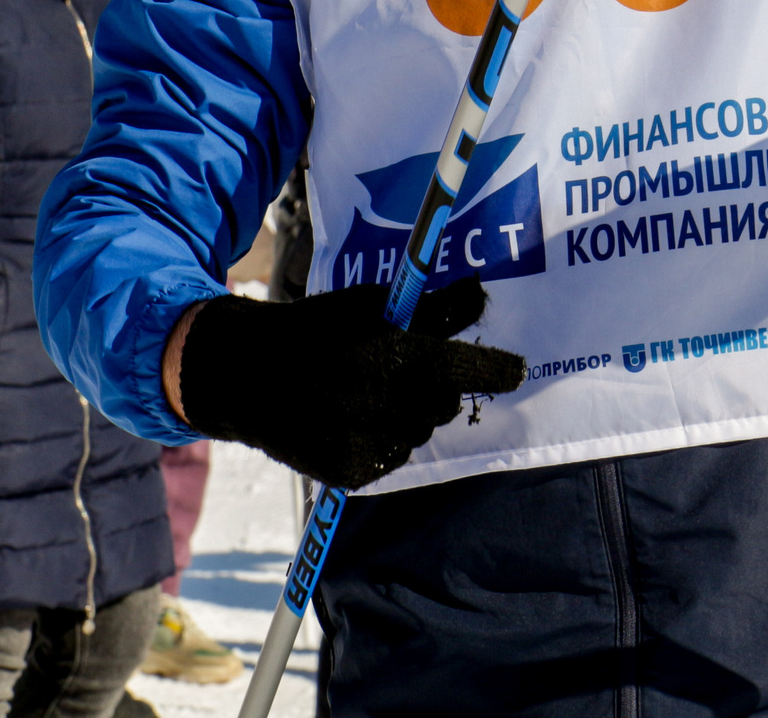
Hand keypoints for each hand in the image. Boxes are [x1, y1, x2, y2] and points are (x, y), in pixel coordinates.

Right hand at [174, 280, 527, 488]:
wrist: (248, 375)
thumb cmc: (318, 328)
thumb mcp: (374, 305)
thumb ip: (433, 309)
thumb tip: (481, 294)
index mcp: (401, 356)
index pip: (470, 370)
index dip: (499, 371)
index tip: (519, 370)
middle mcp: (392, 405)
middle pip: (445, 402)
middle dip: (435, 386)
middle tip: (402, 368)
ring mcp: (372, 443)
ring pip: (418, 431)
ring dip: (407, 413)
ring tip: (365, 392)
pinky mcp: (353, 472)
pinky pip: (390, 456)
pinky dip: (381, 439)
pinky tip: (349, 417)